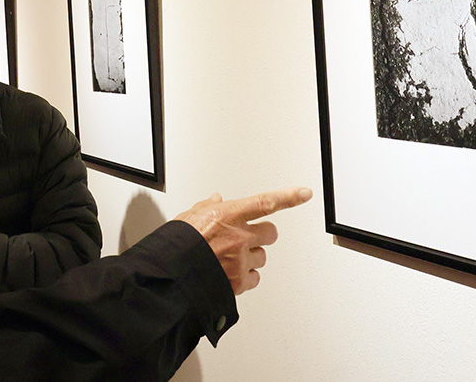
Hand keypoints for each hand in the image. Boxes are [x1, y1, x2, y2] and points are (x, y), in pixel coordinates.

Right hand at [173, 187, 311, 295]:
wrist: (170, 275)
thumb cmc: (177, 244)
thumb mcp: (189, 217)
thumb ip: (207, 207)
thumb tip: (216, 200)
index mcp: (228, 215)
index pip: (265, 202)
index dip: (288, 197)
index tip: (304, 194)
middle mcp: (239, 236)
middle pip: (270, 233)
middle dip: (262, 235)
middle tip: (248, 239)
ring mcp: (241, 259)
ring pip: (262, 256)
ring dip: (252, 257)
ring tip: (230, 259)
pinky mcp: (240, 281)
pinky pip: (256, 278)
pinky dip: (247, 277)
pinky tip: (232, 274)